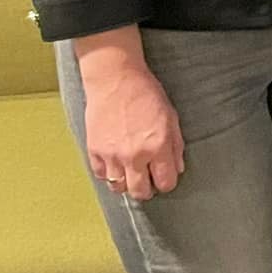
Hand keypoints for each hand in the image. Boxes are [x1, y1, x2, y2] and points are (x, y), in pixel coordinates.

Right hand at [79, 47, 183, 201]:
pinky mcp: (94, 152)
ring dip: (126, 183)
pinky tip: (116, 164)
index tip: (165, 178)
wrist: (116, 80)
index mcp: (158, 146)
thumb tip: (176, 168)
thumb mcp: (171, 117)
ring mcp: (112, 155)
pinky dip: (109, 174)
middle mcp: (134, 155)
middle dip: (147, 190)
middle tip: (148, 181)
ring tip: (131, 172)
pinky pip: (101, 176)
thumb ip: (175, 146)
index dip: (167, 182)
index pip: (165, 182)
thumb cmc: (146, 94)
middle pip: (140, 192)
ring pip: (119, 188)